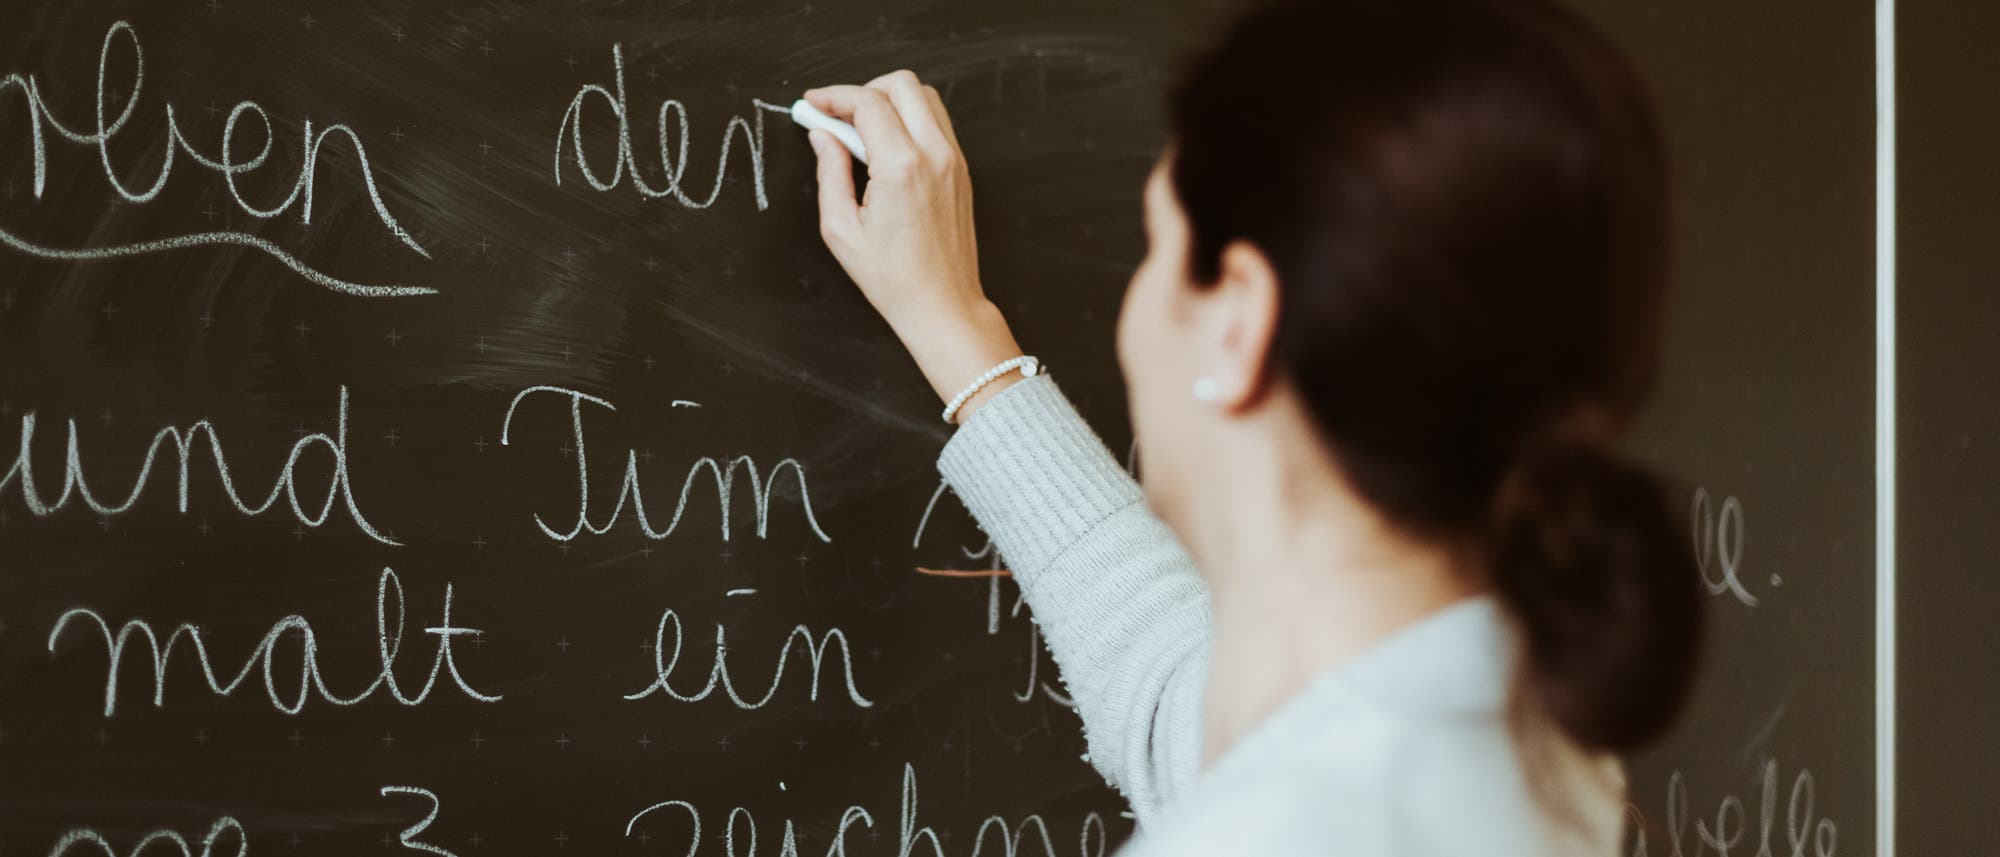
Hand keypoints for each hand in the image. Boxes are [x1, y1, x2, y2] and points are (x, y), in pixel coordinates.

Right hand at [806, 71, 1025, 421]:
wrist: (942, 304)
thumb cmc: (893, 278)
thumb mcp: (841, 229)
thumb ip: (829, 172)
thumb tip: (823, 136)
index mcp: (901, 168)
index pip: (867, 103)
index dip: (834, 96)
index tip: (814, 103)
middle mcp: (934, 155)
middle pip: (902, 84)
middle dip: (864, 90)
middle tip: (839, 116)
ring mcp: (954, 160)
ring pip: (925, 96)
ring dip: (890, 101)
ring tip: (862, 132)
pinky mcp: (962, 170)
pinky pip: (937, 122)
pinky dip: (910, 119)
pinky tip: (886, 146)